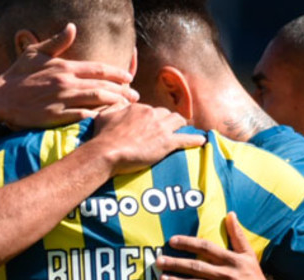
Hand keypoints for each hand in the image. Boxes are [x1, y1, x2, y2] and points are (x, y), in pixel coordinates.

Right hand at [0, 23, 138, 127]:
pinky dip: (95, 116)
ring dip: (114, 103)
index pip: (98, 68)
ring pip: (96, 99)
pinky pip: (80, 115)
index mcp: (64, 67)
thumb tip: (72, 27)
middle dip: (123, 90)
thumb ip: (56, 42)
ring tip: (126, 107)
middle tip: (136, 96)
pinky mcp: (54, 116)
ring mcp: (61, 99)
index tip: (129, 77)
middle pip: (102, 85)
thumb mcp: (36, 53)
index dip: (117, 73)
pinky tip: (107, 119)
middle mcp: (66, 82)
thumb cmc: (17, 74)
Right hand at [91, 104, 205, 175]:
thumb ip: (114, 107)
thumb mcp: (104, 116)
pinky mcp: (166, 143)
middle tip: (167, 129)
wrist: (106, 152)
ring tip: (182, 131)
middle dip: (167, 121)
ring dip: (180, 126)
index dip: (151, 119)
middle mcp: (152, 114)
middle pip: (166, 114)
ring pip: (178, 121)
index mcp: (139, 108)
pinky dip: (195, 140)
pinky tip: (202, 140)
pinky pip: (186, 139)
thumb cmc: (102, 136)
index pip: (150, 110)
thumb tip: (119, 102)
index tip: (150, 126)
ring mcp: (161, 128)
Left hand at [154, 213, 288, 279]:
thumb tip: (231, 214)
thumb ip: (238, 236)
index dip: (188, 243)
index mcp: (234, 261)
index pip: (207, 248)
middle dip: (176, 263)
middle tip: (159, 261)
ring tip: (163, 279)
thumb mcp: (250, 256)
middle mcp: (229, 276)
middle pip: (198, 267)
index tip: (172, 241)